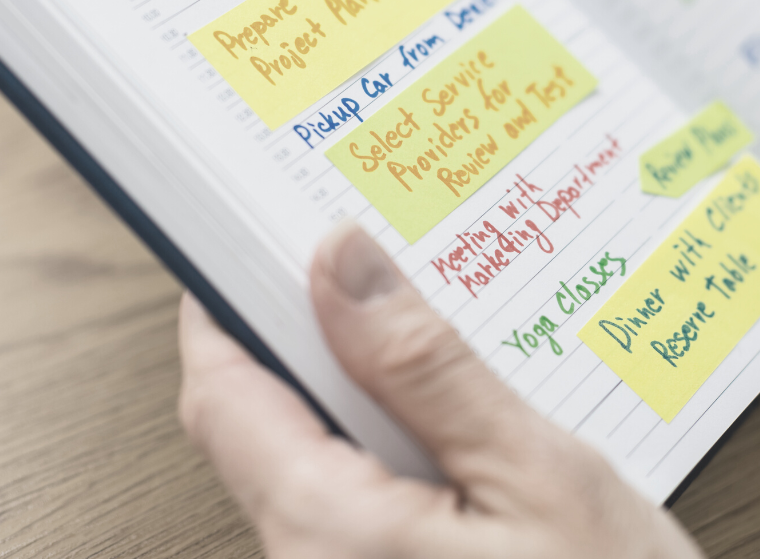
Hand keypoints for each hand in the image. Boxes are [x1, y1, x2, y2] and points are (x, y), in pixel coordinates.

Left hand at [176, 222, 704, 558]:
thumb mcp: (540, 476)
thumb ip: (426, 368)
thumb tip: (339, 264)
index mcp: (324, 534)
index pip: (219, 390)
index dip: (230, 300)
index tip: (263, 231)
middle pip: (255, 425)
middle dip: (308, 340)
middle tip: (381, 267)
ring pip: (306, 466)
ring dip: (357, 399)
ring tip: (440, 347)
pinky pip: (348, 513)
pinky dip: (388, 457)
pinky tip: (459, 434)